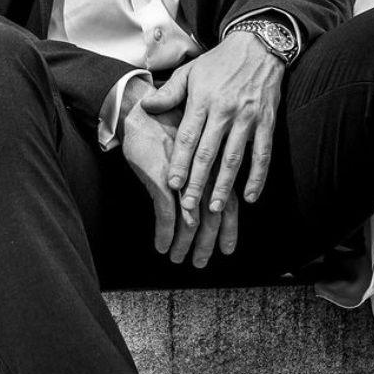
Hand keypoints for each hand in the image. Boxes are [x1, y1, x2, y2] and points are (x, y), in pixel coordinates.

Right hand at [119, 89, 239, 266]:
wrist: (143, 110)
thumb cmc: (168, 129)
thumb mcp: (191, 152)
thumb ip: (200, 176)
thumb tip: (206, 202)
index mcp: (213, 168)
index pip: (229, 204)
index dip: (229, 228)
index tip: (227, 249)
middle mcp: (202, 175)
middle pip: (214, 217)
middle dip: (208, 243)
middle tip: (202, 263)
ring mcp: (182, 178)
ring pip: (190, 221)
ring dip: (185, 244)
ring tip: (177, 259)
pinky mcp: (161, 179)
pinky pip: (166, 214)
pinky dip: (165, 233)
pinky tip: (161, 247)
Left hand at [144, 32, 283, 223]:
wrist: (258, 44)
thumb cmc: (220, 61)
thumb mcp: (191, 71)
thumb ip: (169, 92)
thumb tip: (146, 106)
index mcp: (203, 99)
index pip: (188, 137)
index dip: (180, 162)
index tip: (172, 184)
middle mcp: (225, 110)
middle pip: (209, 152)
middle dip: (198, 181)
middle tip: (189, 206)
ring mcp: (248, 117)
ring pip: (234, 157)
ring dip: (224, 184)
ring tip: (214, 207)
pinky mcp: (267, 120)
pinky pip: (263, 153)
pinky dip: (258, 176)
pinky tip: (249, 196)